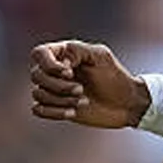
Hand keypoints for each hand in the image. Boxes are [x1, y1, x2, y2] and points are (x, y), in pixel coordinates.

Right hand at [29, 40, 149, 127]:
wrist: (125, 103)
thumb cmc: (115, 77)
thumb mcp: (101, 57)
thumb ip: (79, 50)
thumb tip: (60, 62)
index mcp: (64, 54)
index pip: (39, 53)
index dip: (49, 64)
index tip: (70, 72)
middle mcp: (55, 71)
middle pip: (37, 76)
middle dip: (59, 86)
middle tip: (82, 90)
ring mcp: (54, 90)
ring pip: (38, 93)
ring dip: (61, 100)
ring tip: (83, 101)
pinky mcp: (55, 107)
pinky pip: (37, 110)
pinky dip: (54, 112)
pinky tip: (72, 113)